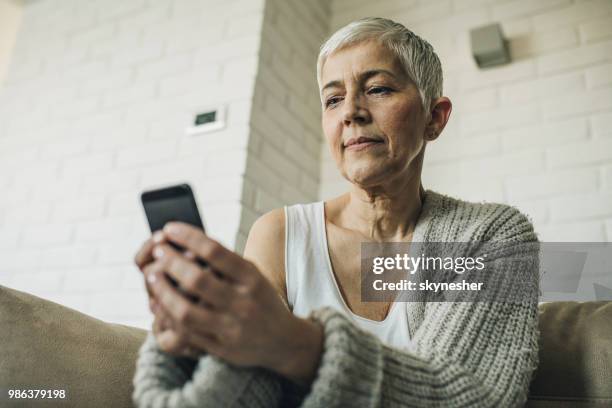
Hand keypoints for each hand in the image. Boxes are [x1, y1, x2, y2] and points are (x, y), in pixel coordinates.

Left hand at [145, 221, 322, 380]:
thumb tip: (186, 240)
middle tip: (158, 251)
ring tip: (153, 275)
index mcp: (251, 279)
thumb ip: (226, 262)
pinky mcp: (221, 348)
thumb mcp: (253, 275)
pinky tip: (158, 301)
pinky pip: (186, 333)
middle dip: (171, 262)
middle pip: (197, 279)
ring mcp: (231, 328)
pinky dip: (168, 315)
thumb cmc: (261, 299)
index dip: (187, 237)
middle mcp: (243, 303)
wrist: (285, 341)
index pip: (214, 252)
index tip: (169, 228)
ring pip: (186, 311)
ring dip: (163, 291)